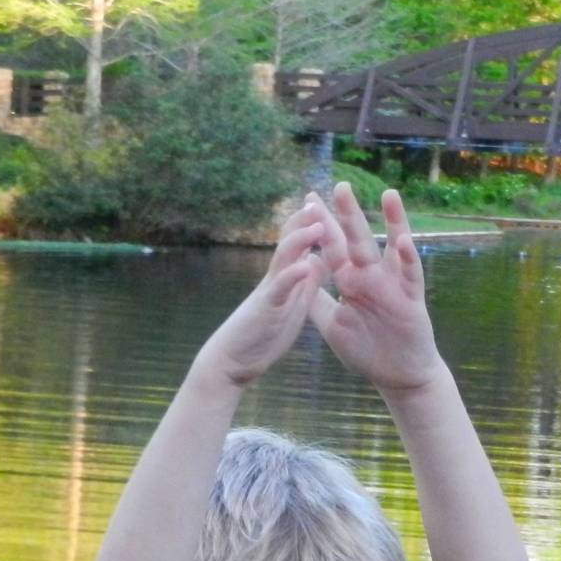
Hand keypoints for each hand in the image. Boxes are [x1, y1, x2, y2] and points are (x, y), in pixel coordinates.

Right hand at [194, 201, 327, 387]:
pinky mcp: (268, 308)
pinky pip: (281, 288)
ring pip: (284, 257)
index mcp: (287, 278)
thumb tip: (320, 259)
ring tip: (318, 224)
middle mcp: (278, 278)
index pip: (300, 243)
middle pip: (291, 241)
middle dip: (305, 220)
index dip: (313, 224)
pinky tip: (307, 265)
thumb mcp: (293, 305)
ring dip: (301, 239)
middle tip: (321, 200)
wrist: (233, 360)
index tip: (327, 204)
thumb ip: (306, 283)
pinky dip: (293, 275)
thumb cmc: (264, 334)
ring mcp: (271, 290)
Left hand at [309, 184, 442, 395]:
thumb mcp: (332, 325)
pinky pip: (410, 276)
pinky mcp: (411, 300)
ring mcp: (392, 286)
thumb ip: (316, 302)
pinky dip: (408, 258)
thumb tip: (297, 278)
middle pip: (358, 240)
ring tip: (388, 194)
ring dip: (391, 222)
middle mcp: (371, 277)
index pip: (333, 247)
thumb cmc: (367, 350)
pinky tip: (404, 240)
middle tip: (341, 185)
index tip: (309, 198)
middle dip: (349, 215)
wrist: (398, 376)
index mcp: (350, 282)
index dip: (321, 225)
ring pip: (390, 249)